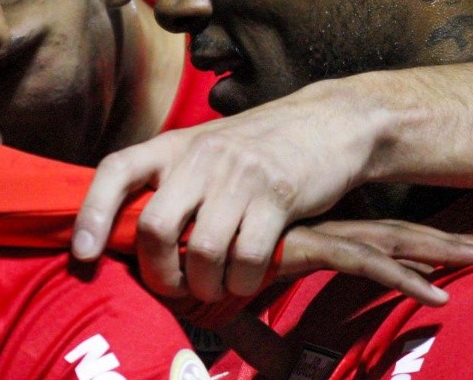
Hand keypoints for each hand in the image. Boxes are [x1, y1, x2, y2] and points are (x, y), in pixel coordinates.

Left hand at [72, 75, 417, 301]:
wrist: (325, 123)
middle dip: (159, 272)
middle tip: (173, 286)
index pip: (116, 169)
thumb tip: (130, 234)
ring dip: (207, 285)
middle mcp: (199, 157)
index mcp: (172, 145)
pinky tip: (246, 277)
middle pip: (155, 226)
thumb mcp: (202, 150)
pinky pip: (247, 259)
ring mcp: (238, 175)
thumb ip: (170, 183)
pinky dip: (243, 282)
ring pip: (203, 252)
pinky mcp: (276, 196)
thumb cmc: (254, 147)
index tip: (83, 254)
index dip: (92, 212)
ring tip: (216, 286)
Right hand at [169, 218, 472, 334]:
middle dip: (428, 239)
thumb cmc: (191, 270)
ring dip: (429, 248)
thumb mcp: (235, 312)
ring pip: (380, 241)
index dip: (400, 246)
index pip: (361, 240)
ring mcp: (305, 237)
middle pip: (381, 233)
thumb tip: (279, 370)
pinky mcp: (297, 248)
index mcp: (301, 241)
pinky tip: (434, 292)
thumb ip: (261, 338)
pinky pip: (357, 262)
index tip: (440, 249)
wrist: (158, 245)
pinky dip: (399, 276)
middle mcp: (308, 233)